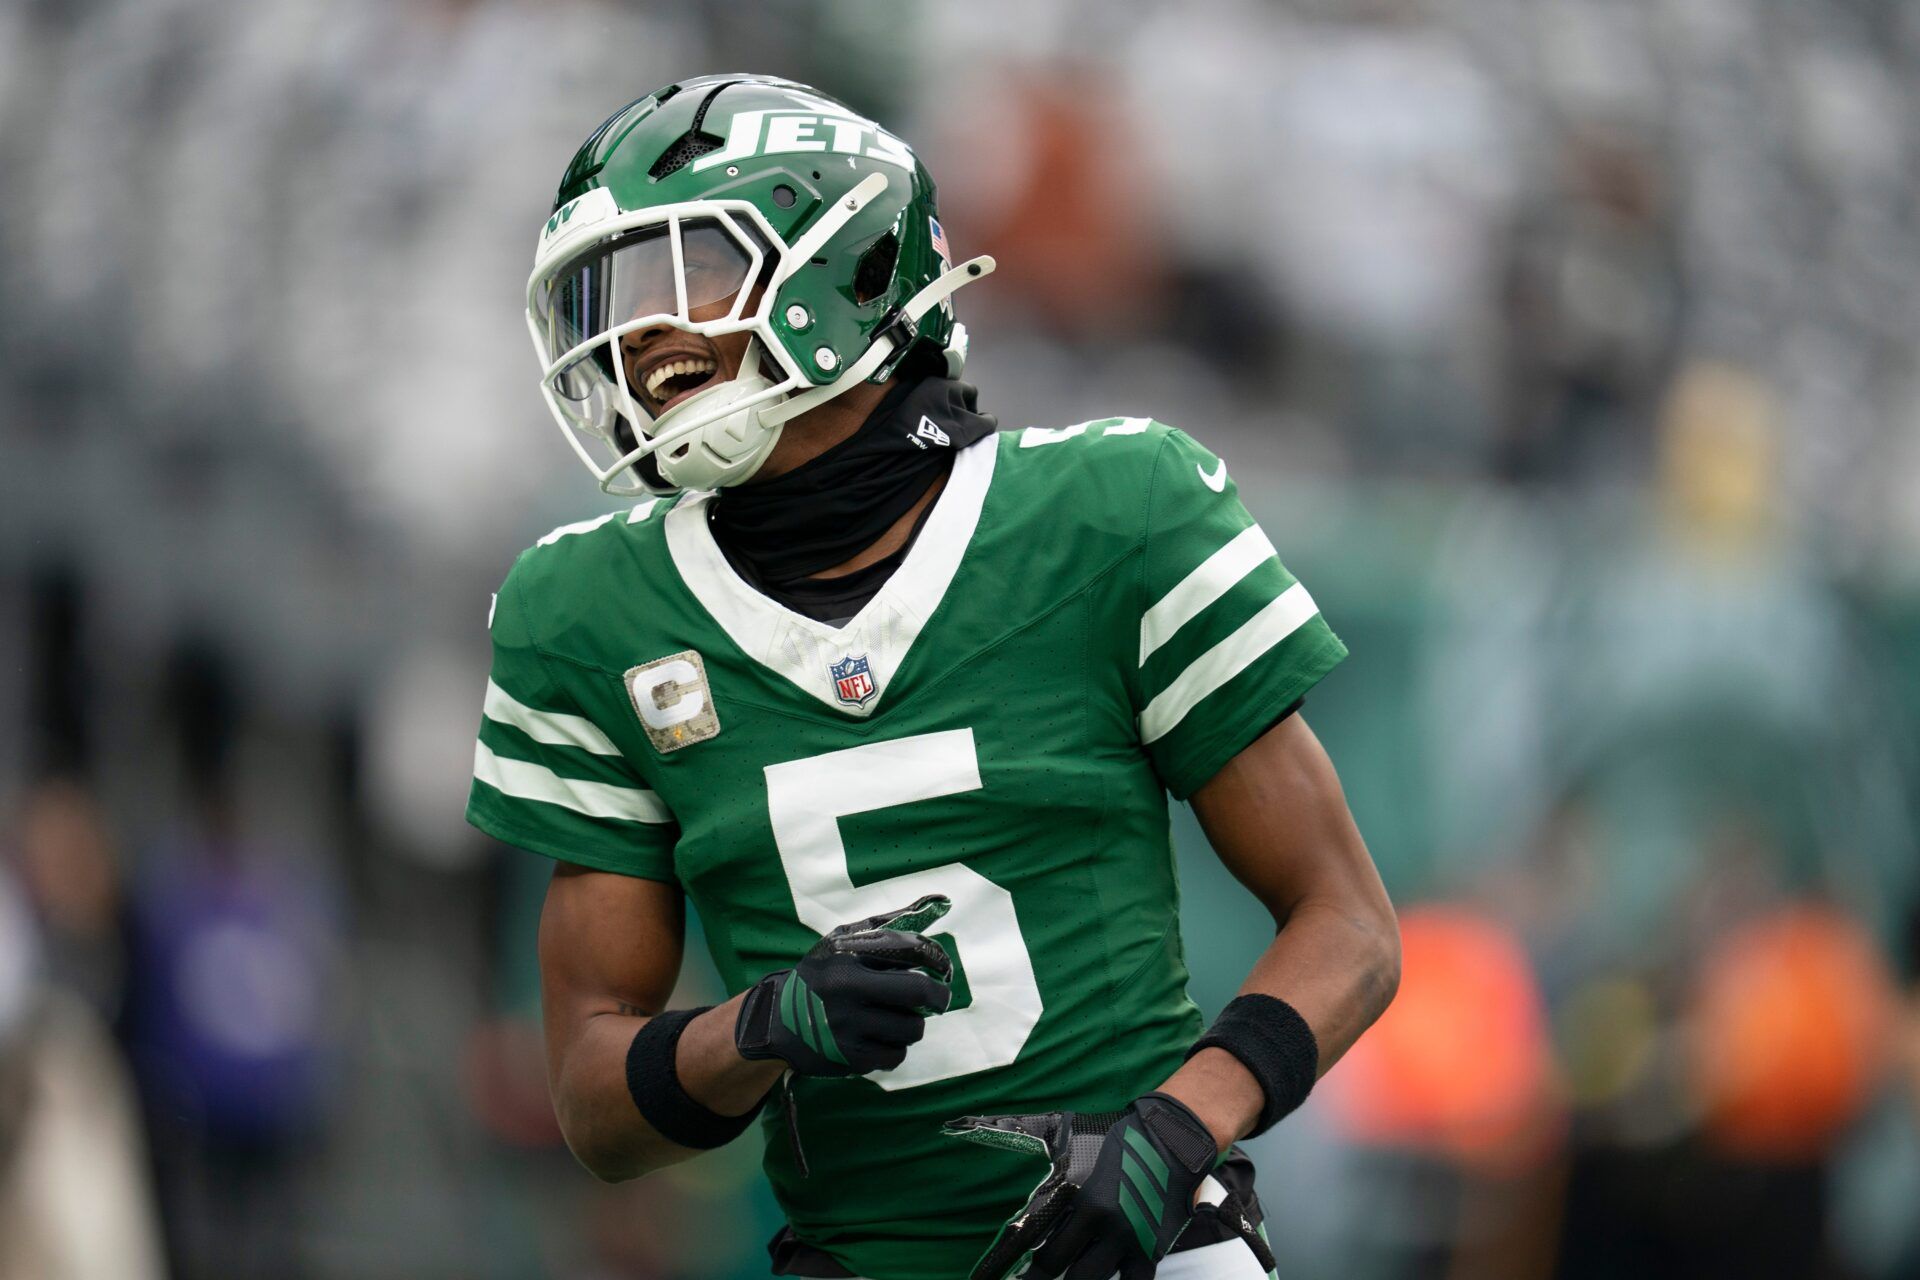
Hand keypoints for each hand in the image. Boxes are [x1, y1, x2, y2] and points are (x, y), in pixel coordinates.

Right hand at [735, 895, 953, 1076]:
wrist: (775, 1020)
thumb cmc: (823, 974)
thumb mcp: (844, 941)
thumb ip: (891, 923)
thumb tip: (942, 902)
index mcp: (848, 957)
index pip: (911, 952)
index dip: (938, 961)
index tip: (942, 969)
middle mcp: (847, 992)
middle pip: (918, 993)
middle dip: (938, 996)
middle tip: (938, 999)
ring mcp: (848, 1028)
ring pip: (912, 1029)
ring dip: (913, 1023)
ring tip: (898, 1017)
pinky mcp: (850, 1060)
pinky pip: (896, 1056)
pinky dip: (895, 1047)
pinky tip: (881, 1037)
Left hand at [946, 1093, 1232, 1279]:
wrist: (1171, 1135)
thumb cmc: (1111, 1133)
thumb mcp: (1060, 1131)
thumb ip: (1013, 1132)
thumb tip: (959, 1123)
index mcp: (1068, 1187)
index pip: (1025, 1235)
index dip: (1001, 1265)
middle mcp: (1093, 1214)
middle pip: (1052, 1265)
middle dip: (1035, 1279)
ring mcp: (1123, 1234)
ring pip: (1087, 1279)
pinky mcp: (1149, 1248)